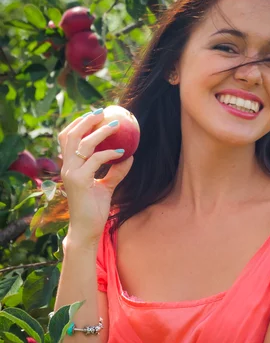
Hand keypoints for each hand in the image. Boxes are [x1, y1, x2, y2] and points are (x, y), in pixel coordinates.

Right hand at [58, 108, 133, 244]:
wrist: (86, 230)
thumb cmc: (94, 209)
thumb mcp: (106, 186)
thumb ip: (115, 171)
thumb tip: (129, 156)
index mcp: (69, 166)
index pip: (67, 138)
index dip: (78, 123)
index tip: (95, 114)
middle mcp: (67, 167)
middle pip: (70, 135)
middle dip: (86, 120)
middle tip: (103, 112)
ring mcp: (71, 174)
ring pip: (82, 144)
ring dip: (100, 132)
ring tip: (116, 126)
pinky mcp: (79, 181)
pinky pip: (95, 161)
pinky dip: (108, 154)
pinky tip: (121, 153)